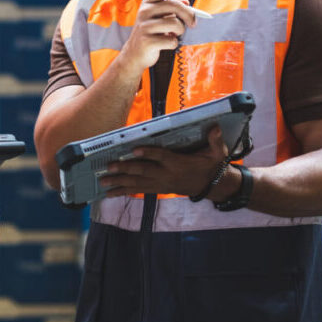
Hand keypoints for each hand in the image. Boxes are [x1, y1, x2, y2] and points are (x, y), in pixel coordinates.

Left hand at [98, 125, 229, 198]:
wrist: (210, 186)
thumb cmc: (210, 165)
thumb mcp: (217, 153)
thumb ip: (215, 141)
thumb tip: (216, 128)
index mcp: (178, 163)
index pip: (161, 157)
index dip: (148, 153)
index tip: (134, 150)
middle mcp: (166, 175)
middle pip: (143, 171)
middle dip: (125, 169)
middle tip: (109, 167)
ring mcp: (160, 184)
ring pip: (137, 183)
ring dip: (119, 183)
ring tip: (103, 182)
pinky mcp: (157, 189)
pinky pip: (138, 191)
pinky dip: (124, 192)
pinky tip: (110, 193)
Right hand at [120, 0, 199, 73]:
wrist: (135, 53)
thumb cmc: (153, 31)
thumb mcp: (158, 16)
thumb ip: (172, 5)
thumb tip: (186, 1)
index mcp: (148, 3)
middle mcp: (144, 12)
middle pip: (174, 6)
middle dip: (189, 15)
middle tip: (193, 23)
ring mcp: (144, 26)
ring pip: (175, 24)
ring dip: (180, 31)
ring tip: (174, 34)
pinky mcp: (147, 41)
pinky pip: (171, 40)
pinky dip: (173, 43)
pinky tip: (166, 44)